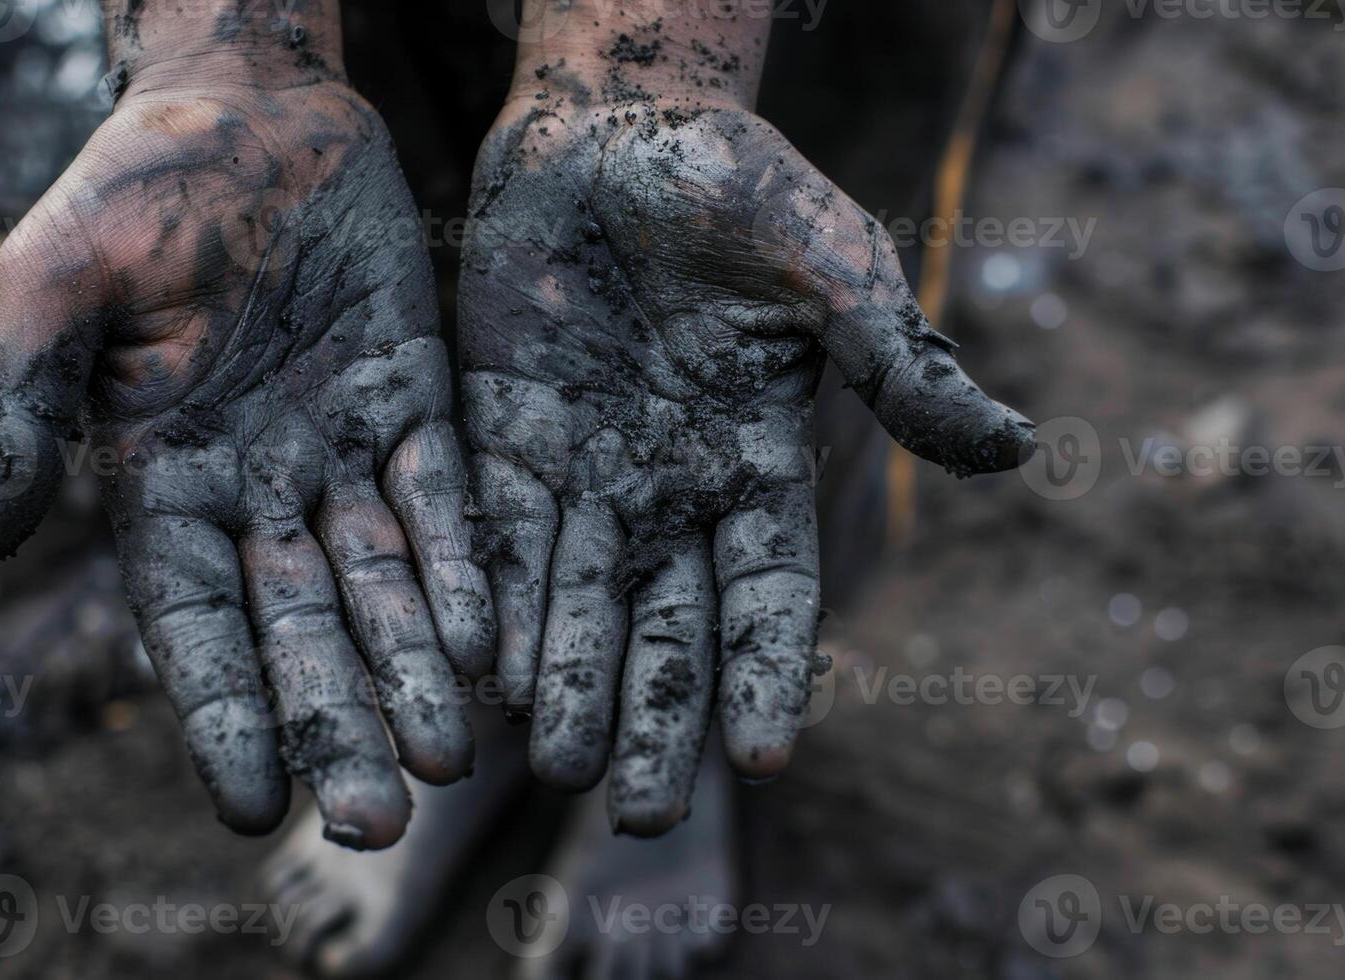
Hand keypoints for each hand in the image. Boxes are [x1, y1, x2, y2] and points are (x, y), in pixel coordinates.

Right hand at [0, 66, 492, 849]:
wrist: (246, 104)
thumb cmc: (130, 187)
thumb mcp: (50, 284)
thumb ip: (20, 410)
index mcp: (160, 482)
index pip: (193, 623)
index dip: (222, 713)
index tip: (256, 809)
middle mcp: (256, 490)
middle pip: (301, 630)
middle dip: (337, 721)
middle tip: (378, 820)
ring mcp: (341, 451)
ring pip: (383, 584)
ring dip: (415, 670)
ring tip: (450, 758)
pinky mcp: (417, 402)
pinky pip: (445, 497)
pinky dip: (464, 566)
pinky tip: (487, 639)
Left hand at [461, 27, 1032, 835]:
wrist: (611, 124)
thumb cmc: (737, 184)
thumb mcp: (829, 264)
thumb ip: (897, 360)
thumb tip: (1014, 450)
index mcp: (754, 463)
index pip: (765, 595)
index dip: (764, 674)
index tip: (759, 758)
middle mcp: (667, 489)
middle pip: (665, 627)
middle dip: (654, 717)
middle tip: (635, 813)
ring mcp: (582, 470)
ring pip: (574, 600)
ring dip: (567, 682)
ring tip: (553, 768)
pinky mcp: (500, 437)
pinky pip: (495, 535)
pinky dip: (490, 602)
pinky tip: (479, 670)